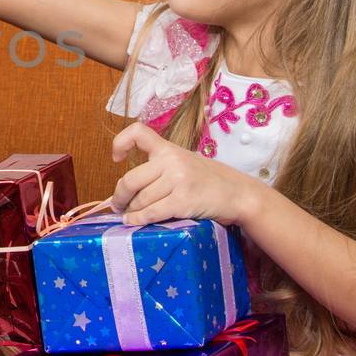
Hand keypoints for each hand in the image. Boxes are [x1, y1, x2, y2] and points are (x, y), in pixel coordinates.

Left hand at [110, 123, 262, 226]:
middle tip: (117, 205)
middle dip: (119, 196)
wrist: (238, 193)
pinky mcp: (183, 201)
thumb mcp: (184, 163)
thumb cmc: (208, 180)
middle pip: (130, 179)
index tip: (116, 158)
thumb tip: (126, 188)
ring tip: (129, 216)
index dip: (121, 142)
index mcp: (169, 148)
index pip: (138, 132)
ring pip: (140, 200)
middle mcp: (171, 161)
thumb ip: (160, 168)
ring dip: (131, 212)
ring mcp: (177, 181)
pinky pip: (151, 213)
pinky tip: (133, 223)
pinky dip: (138, 220)